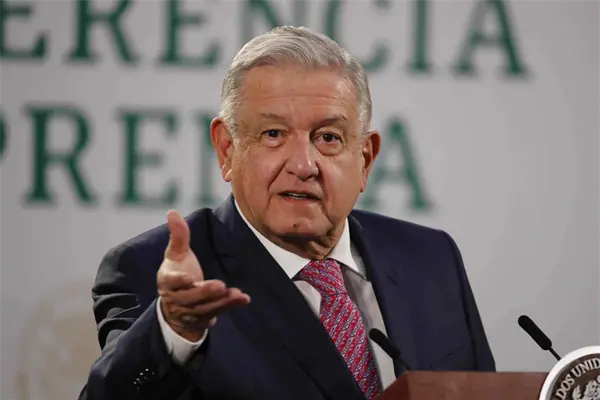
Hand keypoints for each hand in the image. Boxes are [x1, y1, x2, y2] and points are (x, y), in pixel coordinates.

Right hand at [157, 210, 249, 341]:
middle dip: (205, 292)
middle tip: (220, 285)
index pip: (170, 282)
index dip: (178, 281)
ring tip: (236, 293)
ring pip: (205, 308)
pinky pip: (218, 313)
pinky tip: (244, 298)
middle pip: (190, 298)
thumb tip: (171, 211)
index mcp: (168, 281)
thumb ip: (178, 235)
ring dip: (221, 302)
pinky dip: (231, 306)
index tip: (188, 278)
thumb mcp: (176, 254)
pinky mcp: (205, 318)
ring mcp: (191, 311)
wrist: (177, 307)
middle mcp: (177, 299)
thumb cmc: (178, 272)